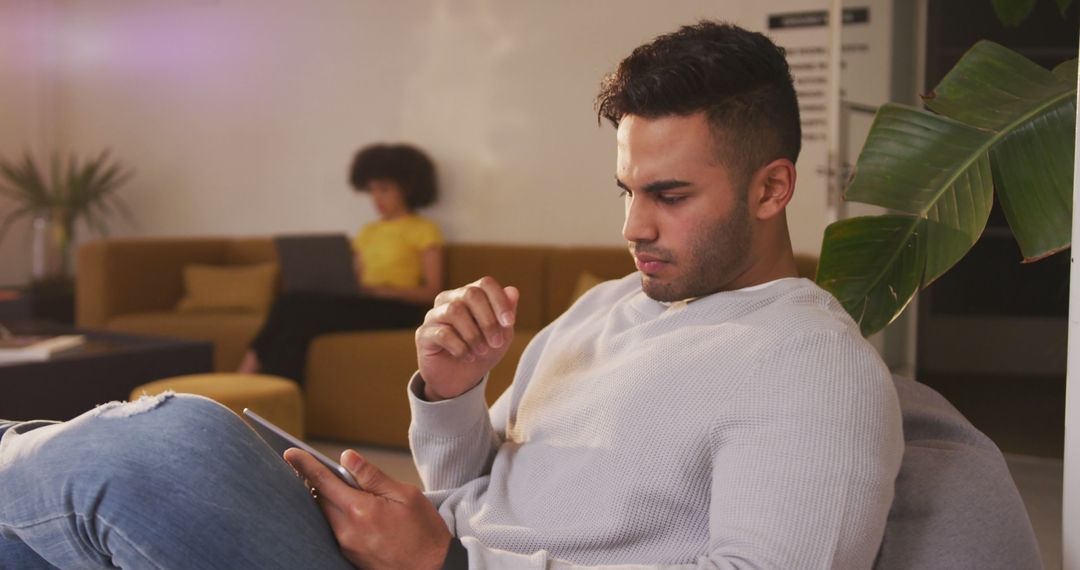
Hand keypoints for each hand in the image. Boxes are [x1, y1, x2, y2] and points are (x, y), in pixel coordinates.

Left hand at [284, 448, 451, 569]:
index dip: (304, 465)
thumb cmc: (424, 532)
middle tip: (319, 468)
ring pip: (326, 515)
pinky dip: (336, 514)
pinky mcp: (349, 556)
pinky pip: (334, 529)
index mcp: (360, 511)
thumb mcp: (405, 495)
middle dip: (315, 481)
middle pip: (318, 499)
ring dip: (327, 499)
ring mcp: (346, 546)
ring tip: (342, 488)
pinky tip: (352, 510)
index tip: (290, 454)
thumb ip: (372, 476)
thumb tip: (348, 458)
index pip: (322, 482)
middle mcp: (346, 531)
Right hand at [415, 277, 518, 400]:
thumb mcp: (502, 335)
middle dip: (488, 320)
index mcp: (469, 295)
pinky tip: (467, 357)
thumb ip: (507, 313)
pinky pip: (442, 333)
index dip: (499, 301)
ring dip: (473, 335)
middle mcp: (450, 300)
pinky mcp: (423, 334)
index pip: (485, 284)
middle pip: (470, 294)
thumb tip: (512, 290)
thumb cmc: (482, 352)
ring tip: (481, 351)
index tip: (509, 322)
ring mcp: (434, 315)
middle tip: (496, 342)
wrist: (460, 380)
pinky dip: (460, 347)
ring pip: (454, 311)